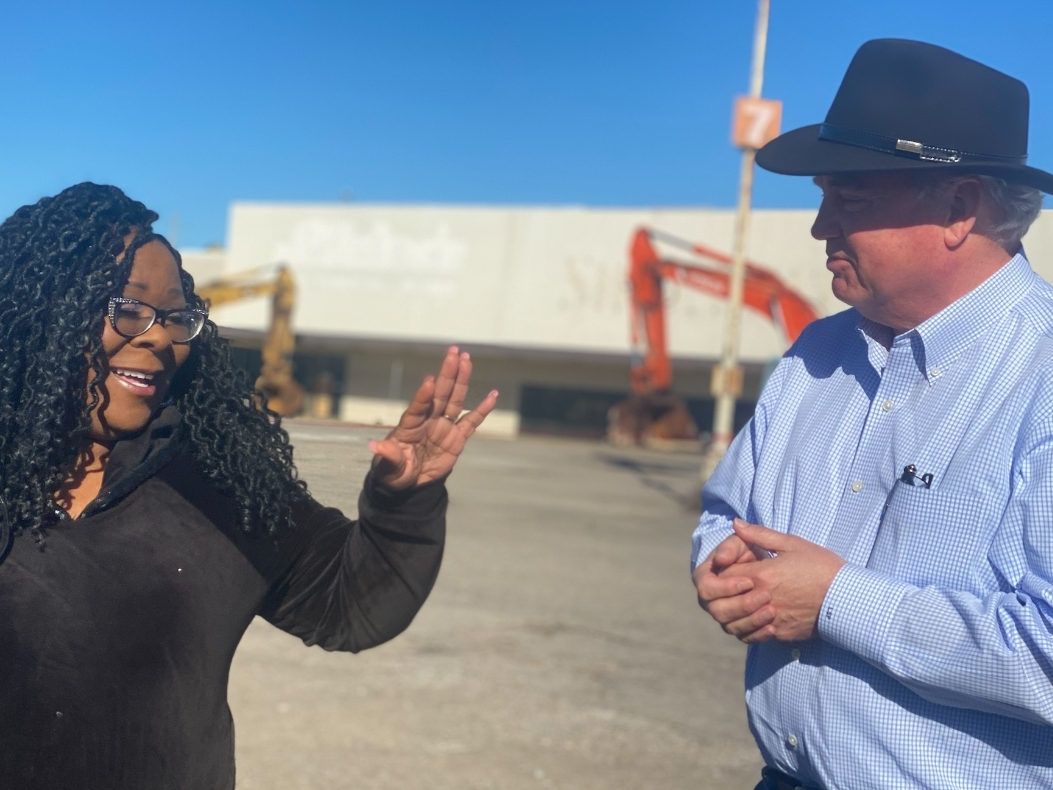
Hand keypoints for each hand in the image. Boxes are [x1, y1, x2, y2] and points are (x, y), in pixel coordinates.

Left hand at [369, 346, 497, 490]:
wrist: (410, 484)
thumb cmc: (393, 472)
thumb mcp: (388, 467)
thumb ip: (387, 455)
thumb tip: (374, 446)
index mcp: (409, 426)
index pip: (417, 407)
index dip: (423, 395)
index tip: (429, 381)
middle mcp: (427, 421)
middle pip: (439, 393)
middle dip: (447, 373)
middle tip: (453, 352)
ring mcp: (443, 427)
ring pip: (455, 400)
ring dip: (461, 380)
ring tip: (466, 360)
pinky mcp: (457, 438)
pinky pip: (471, 421)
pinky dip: (482, 409)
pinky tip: (492, 395)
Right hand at [693, 532, 772, 635]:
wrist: (803, 579)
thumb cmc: (780, 555)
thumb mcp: (772, 542)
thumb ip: (753, 536)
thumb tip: (732, 533)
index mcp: (715, 572)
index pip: (705, 584)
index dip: (724, 585)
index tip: (749, 581)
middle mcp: (717, 595)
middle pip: (715, 608)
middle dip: (739, 604)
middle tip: (766, 596)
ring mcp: (729, 613)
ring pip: (728, 625)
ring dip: (749, 620)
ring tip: (773, 612)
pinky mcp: (744, 627)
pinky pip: (744, 636)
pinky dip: (757, 634)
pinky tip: (773, 627)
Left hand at [716, 519, 845, 643]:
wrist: (848, 597)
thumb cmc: (822, 566)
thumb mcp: (792, 544)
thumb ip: (760, 535)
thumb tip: (736, 524)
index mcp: (761, 575)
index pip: (722, 577)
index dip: (720, 573)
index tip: (728, 568)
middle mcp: (761, 600)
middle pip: (722, 605)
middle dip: (720, 597)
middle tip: (728, 590)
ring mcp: (770, 620)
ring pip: (733, 626)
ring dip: (731, 616)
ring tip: (740, 605)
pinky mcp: (781, 634)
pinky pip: (753, 637)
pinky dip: (748, 630)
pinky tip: (754, 619)